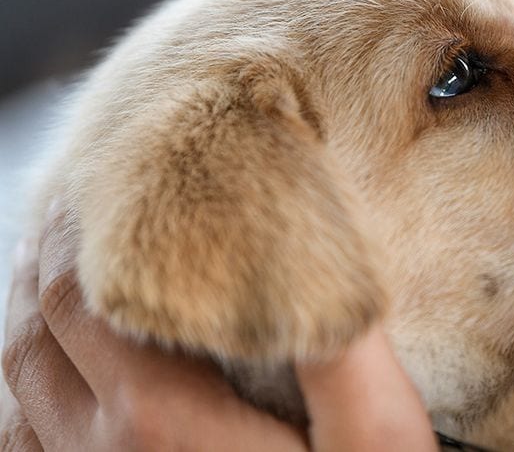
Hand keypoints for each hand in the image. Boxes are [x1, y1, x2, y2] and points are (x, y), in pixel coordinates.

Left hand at [1, 206, 435, 450]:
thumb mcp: (376, 440)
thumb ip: (343, 350)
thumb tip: (312, 262)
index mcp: (161, 421)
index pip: (81, 302)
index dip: (75, 236)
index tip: (95, 188)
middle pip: (34, 340)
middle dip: (40, 268)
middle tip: (69, 217)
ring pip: (19, 396)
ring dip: (26, 327)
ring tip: (53, 282)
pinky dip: (26, 400)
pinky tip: (57, 384)